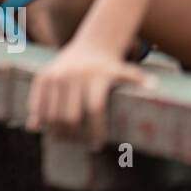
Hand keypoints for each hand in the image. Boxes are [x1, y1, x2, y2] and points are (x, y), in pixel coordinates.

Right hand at [26, 40, 152, 147]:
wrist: (91, 45)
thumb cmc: (110, 66)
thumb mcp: (124, 70)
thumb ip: (136, 78)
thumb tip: (154, 86)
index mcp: (95, 77)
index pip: (94, 110)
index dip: (95, 130)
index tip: (97, 145)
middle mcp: (74, 75)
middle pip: (71, 115)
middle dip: (74, 134)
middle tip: (78, 143)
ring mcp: (57, 75)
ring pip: (52, 111)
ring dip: (55, 129)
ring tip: (62, 139)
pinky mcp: (43, 75)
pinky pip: (37, 100)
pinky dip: (36, 115)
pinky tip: (38, 127)